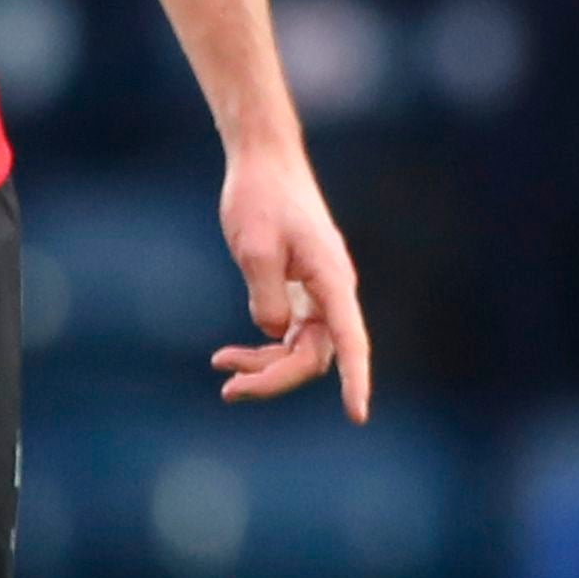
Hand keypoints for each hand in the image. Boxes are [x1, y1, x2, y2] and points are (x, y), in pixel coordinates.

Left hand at [212, 145, 373, 418]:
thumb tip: (276, 333)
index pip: (350, 340)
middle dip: (274, 378)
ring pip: (300, 349)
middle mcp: (333, 291)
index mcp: (332, 279)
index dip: (356, 380)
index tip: (357, 415)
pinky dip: (263, 349)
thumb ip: (267, 297)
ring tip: (221, 368)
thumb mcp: (254, 248)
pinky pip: (289, 335)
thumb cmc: (261, 198)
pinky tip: (232, 355)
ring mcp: (319, 293)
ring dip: (265, 367)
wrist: (264, 163)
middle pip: (315, 355)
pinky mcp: (301, 291)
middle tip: (227, 389)